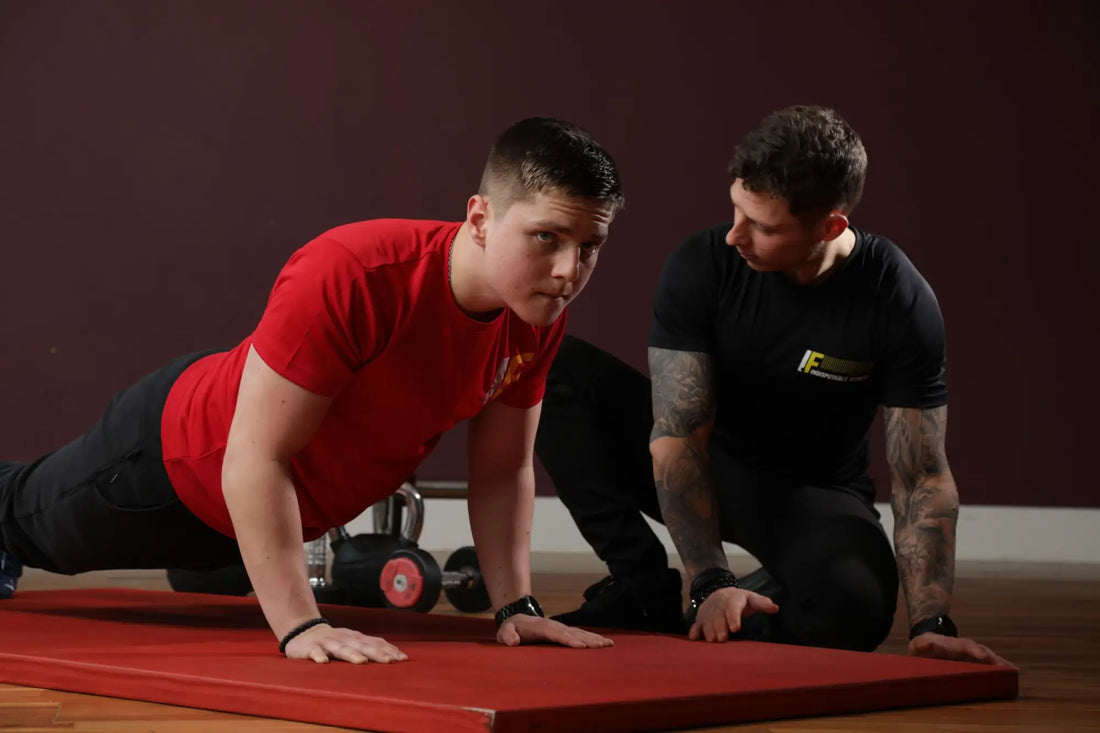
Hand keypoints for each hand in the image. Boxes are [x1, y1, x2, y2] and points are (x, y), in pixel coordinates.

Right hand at [284, 623, 408, 663]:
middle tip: (389, 661)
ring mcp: (327, 642)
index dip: (388, 650)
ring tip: (362, 662)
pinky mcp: (310, 648)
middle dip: (376, 653)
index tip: (402, 658)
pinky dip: (319, 656)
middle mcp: (344, 638)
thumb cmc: (335, 640)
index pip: (374, 643)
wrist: (304, 632)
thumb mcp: (354, 641)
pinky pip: (314, 652)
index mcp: (355, 638)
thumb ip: (371, 646)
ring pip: (340, 648)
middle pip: (361, 645)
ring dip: (351, 654)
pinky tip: (323, 661)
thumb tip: (396, 653)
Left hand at [497, 614, 613, 648]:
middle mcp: (554, 626)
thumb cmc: (511, 628)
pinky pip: (580, 634)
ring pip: (579, 633)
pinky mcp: (565, 632)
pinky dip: (592, 638)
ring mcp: (561, 628)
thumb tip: (514, 642)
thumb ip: (507, 636)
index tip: (580, 646)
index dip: (568, 639)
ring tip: (608, 644)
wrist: (517, 617)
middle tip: (601, 646)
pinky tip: (604, 643)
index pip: (556, 633)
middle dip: (587, 639)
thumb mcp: (504, 632)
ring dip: (593, 639)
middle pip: (572, 633)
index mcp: (540, 627)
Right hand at [689, 586, 778, 641]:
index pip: (732, 610)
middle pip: (718, 620)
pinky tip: (694, 639)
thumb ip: (762, 603)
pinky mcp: (699, 620)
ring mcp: (708, 615)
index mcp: (732, 602)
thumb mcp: (751, 598)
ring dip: (708, 633)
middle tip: (723, 639)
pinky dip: (694, 632)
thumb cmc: (739, 600)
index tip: (735, 628)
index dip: (733, 619)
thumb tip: (775, 608)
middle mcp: (718, 608)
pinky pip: (695, 626)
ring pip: (706, 625)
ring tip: (712, 641)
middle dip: (720, 629)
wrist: (717, 592)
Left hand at [909, 632, 1015, 667]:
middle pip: (979, 649)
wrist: (928, 640)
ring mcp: (969, 651)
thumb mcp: (918, 646)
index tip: (984, 656)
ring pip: (986, 655)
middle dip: (991, 657)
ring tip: (1012, 671)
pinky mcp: (974, 659)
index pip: (962, 645)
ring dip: (998, 662)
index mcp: (948, 644)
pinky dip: (999, 666)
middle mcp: (962, 646)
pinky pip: (988, 662)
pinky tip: (1011, 671)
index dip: (973, 650)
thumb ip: (921, 645)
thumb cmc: (922, 648)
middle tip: (1004, 667)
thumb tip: (923, 644)